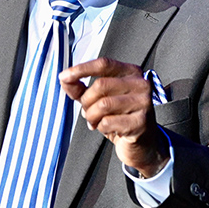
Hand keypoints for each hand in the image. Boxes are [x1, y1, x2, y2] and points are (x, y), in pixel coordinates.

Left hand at [59, 57, 168, 177]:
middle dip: (86, 101)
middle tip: (88, 112)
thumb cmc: (119, 117)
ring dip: (92, 116)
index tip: (64, 76)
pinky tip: (109, 129)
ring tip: (95, 121)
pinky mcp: (141, 122)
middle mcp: (141, 84)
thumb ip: (80, 88)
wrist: (141, 143)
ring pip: (103, 105)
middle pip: (100, 85)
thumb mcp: (97, 99)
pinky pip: (108, 122)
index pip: (104, 64)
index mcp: (131, 72)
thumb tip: (64, 79)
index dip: (81, 69)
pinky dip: (101, 127)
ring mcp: (144, 103)